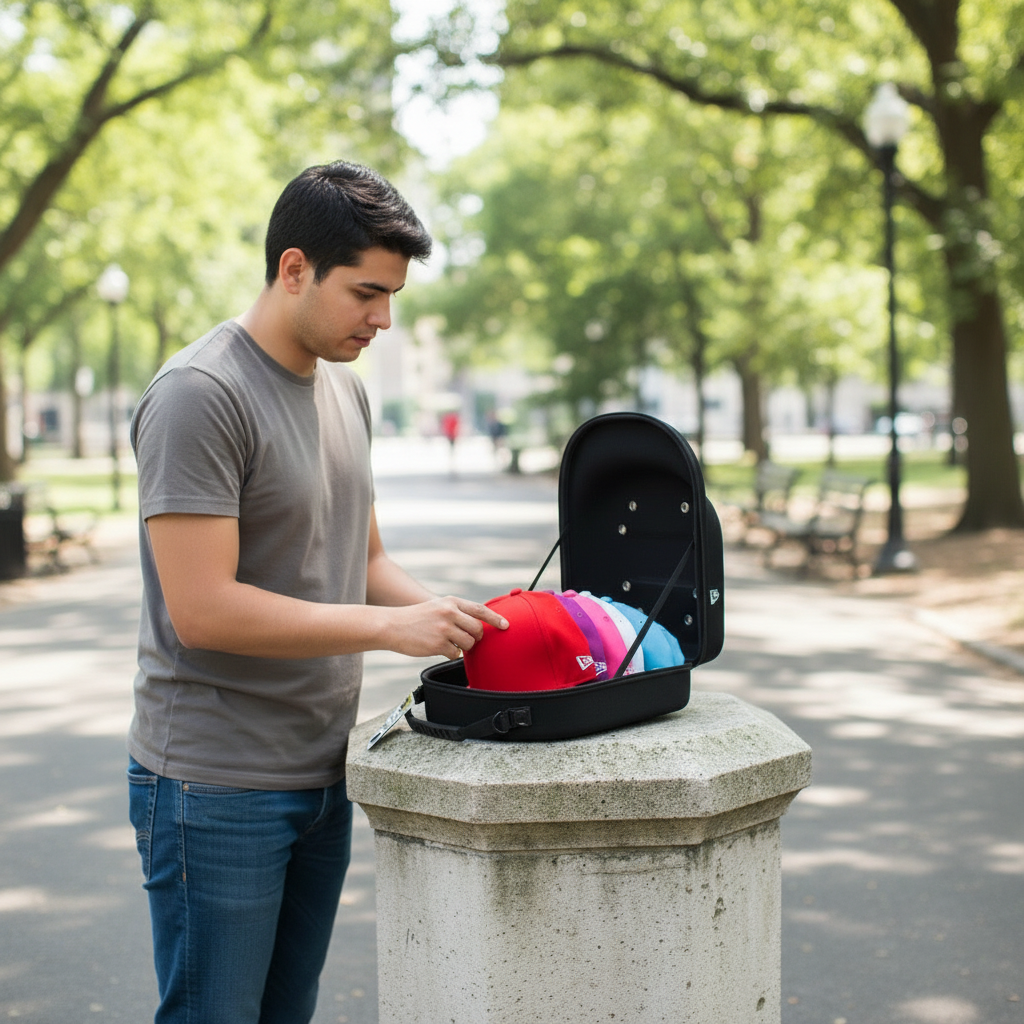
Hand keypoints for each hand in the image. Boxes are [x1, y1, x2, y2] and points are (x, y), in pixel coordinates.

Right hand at [384, 596, 507, 659]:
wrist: (392, 625)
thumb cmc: (416, 618)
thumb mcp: (437, 606)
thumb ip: (457, 612)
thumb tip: (478, 624)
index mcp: (451, 602)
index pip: (480, 609)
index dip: (495, 618)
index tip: (506, 626)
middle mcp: (449, 613)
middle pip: (477, 629)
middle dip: (475, 637)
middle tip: (464, 638)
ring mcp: (444, 629)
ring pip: (469, 643)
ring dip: (463, 646)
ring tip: (448, 641)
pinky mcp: (438, 644)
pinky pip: (455, 654)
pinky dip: (450, 653)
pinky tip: (437, 647)